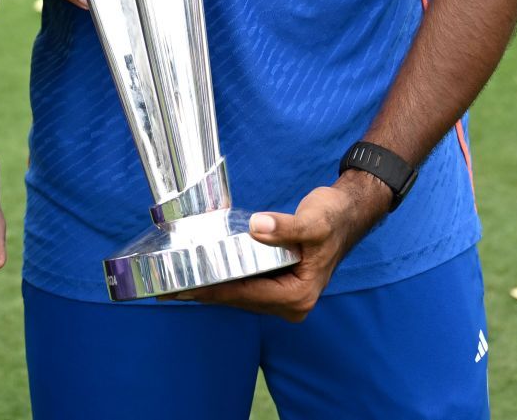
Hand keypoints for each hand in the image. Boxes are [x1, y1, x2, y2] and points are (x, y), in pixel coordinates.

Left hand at [181, 173, 390, 320]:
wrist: (347, 213)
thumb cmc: (333, 218)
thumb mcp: (313, 222)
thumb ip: (286, 228)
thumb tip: (257, 227)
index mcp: (299, 296)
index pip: (246, 294)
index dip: (214, 290)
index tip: (186, 287)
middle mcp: (291, 303)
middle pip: (240, 299)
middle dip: (206, 292)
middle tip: (169, 287)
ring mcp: (285, 295)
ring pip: (240, 294)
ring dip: (212, 287)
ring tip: (177, 282)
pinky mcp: (279, 284)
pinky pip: (246, 285)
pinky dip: (225, 279)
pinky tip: (202, 272)